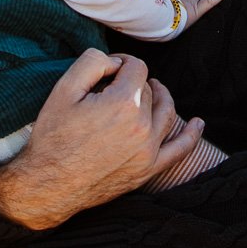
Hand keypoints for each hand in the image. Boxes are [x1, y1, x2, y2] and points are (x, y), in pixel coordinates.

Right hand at [0, 49, 205, 229]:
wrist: (48, 186)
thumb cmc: (53, 138)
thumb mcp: (63, 90)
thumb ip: (92, 62)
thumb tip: (115, 61)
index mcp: (122, 103)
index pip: (137, 67)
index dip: (122, 62)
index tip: (108, 69)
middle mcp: (142, 126)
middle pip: (149, 90)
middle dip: (132, 83)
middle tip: (109, 89)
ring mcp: (149, 150)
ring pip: (166, 112)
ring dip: (160, 97)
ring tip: (151, 91)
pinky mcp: (149, 169)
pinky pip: (180, 149)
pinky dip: (191, 134)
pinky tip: (197, 123)